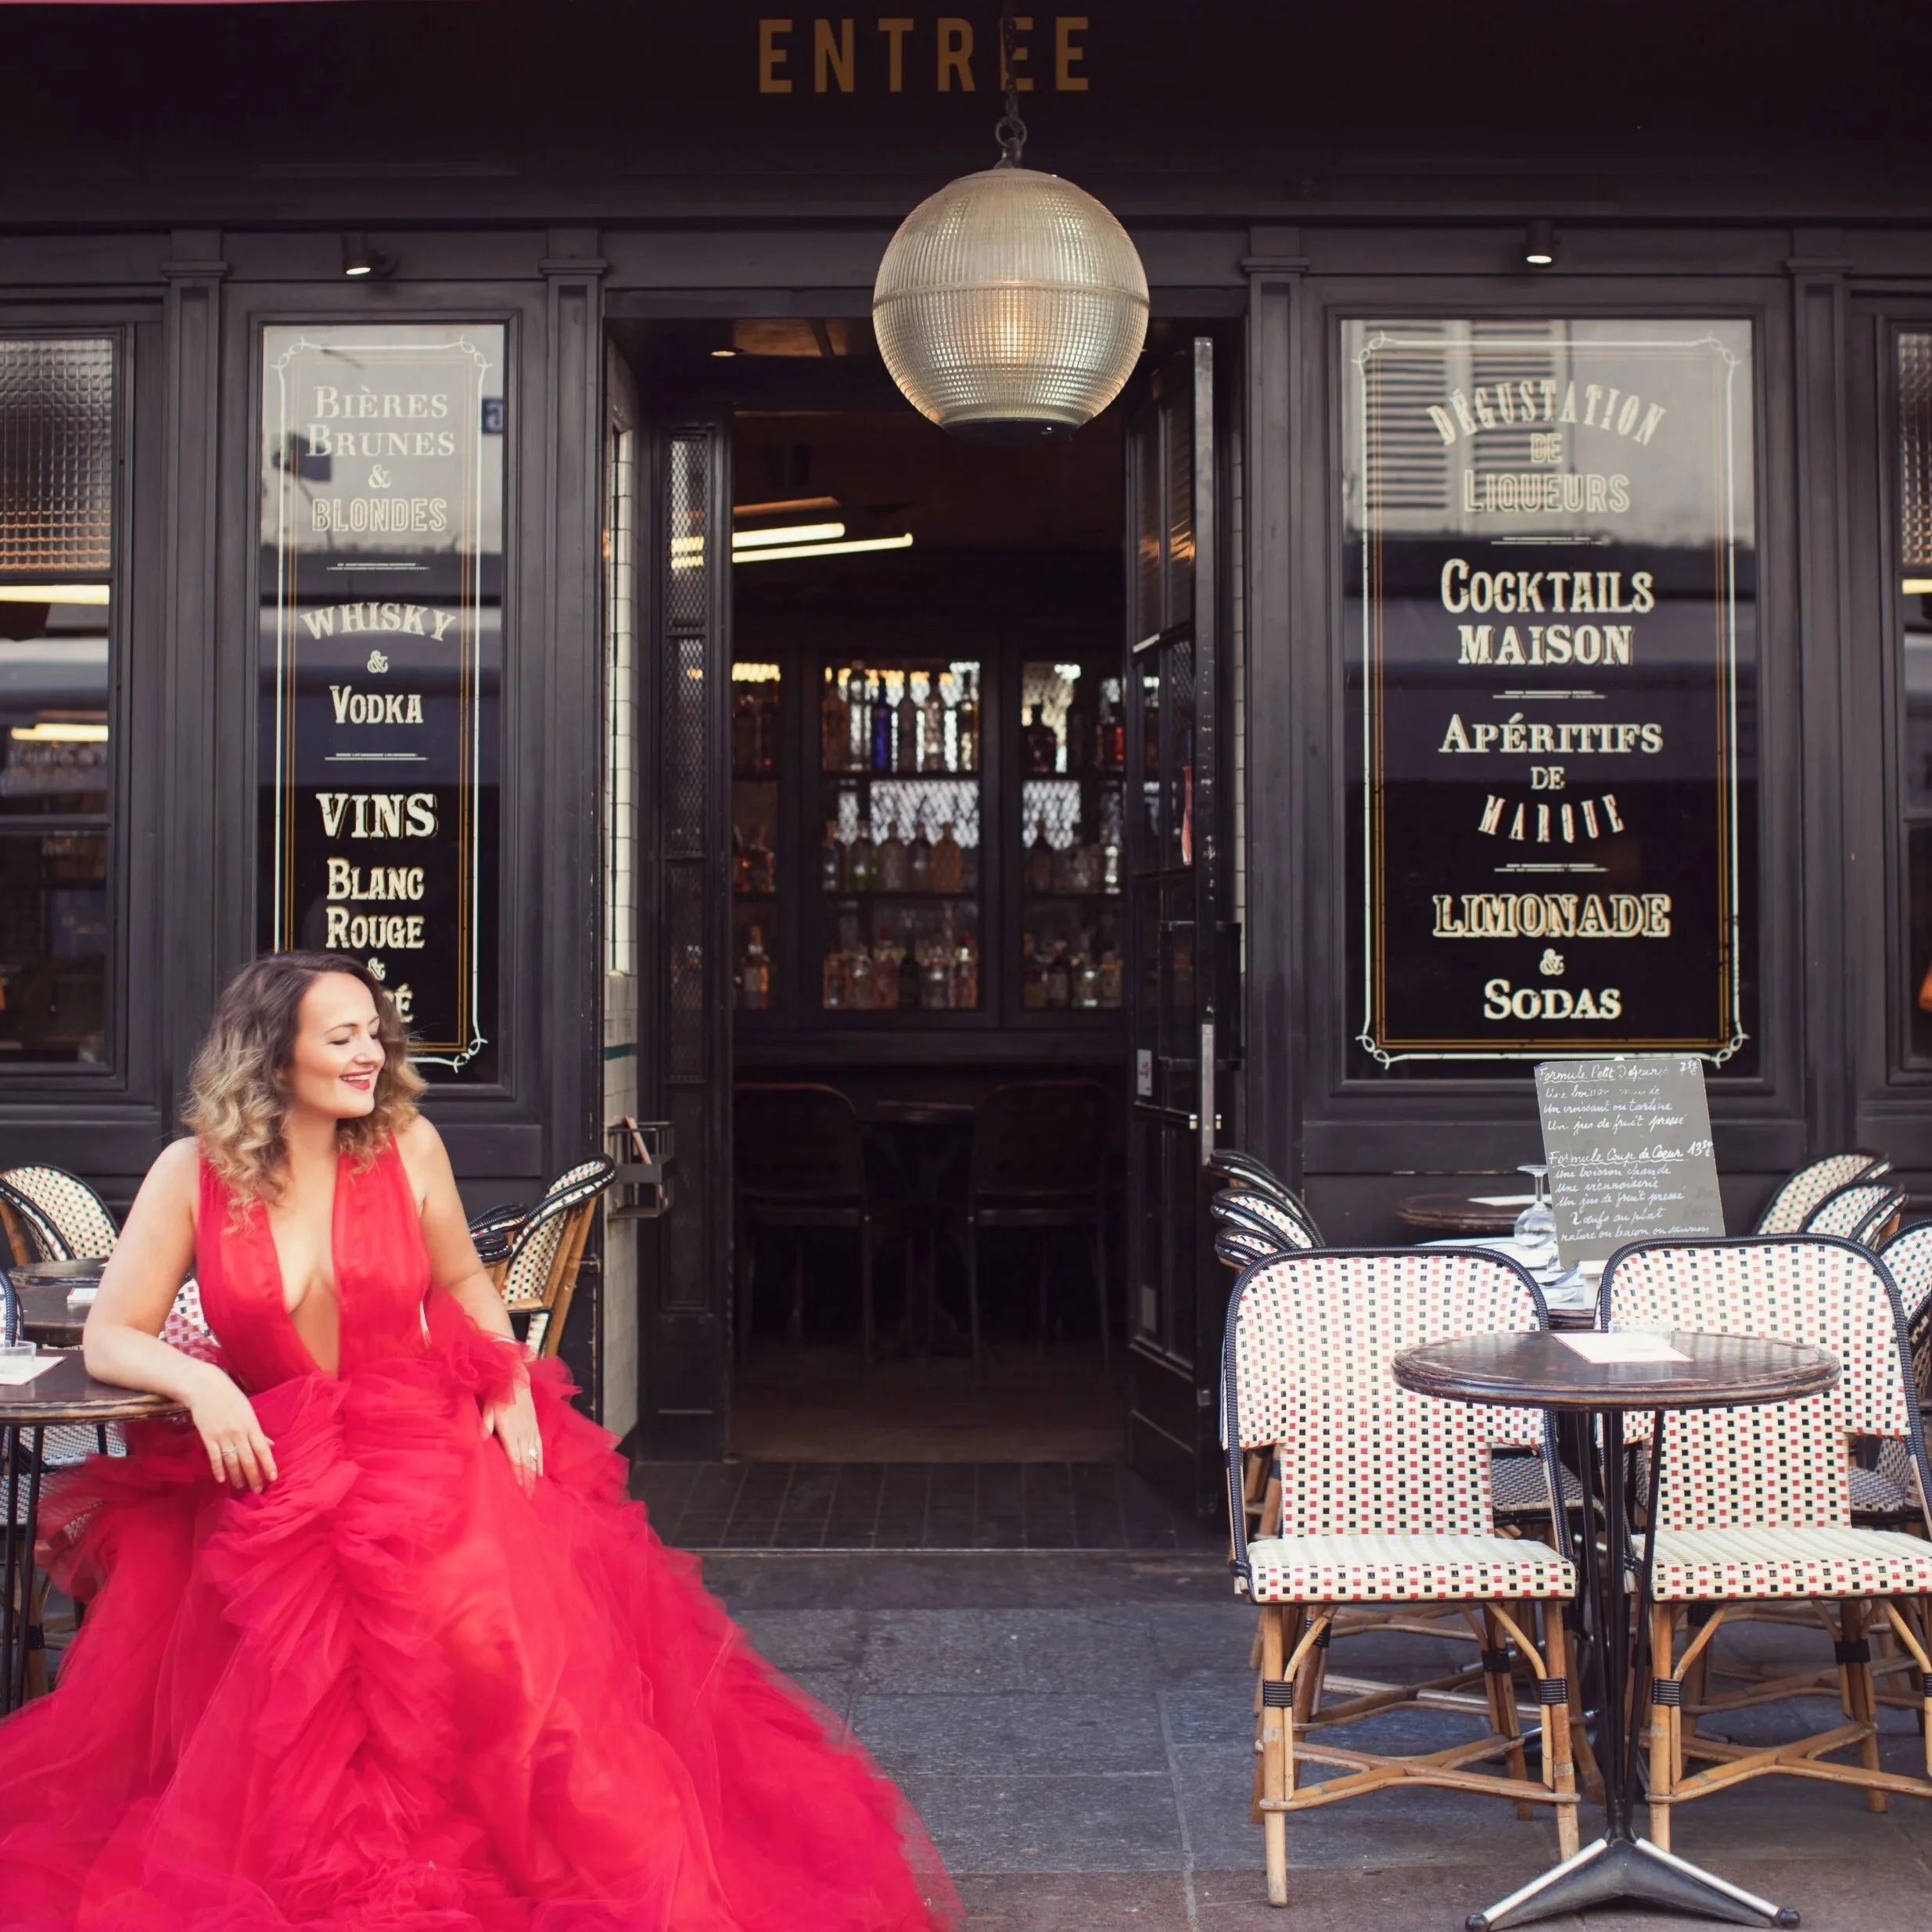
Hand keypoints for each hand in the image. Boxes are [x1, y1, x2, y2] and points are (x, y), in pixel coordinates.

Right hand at [186, 1364, 277, 1492]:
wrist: (206, 1388)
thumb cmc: (231, 1398)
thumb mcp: (249, 1412)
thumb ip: (258, 1431)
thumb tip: (270, 1445)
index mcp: (252, 1425)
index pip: (263, 1450)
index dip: (268, 1465)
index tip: (273, 1478)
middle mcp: (239, 1433)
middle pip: (248, 1460)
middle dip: (254, 1477)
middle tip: (257, 1490)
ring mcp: (223, 1436)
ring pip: (232, 1462)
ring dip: (237, 1477)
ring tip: (241, 1487)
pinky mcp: (208, 1438)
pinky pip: (214, 1458)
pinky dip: (218, 1470)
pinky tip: (222, 1479)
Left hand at [482, 1381, 541, 1494]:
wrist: (517, 1379)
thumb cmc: (499, 1394)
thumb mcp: (488, 1407)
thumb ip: (486, 1423)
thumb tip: (481, 1439)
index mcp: (510, 1431)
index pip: (514, 1457)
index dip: (517, 1473)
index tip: (519, 1489)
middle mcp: (523, 1434)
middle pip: (526, 1461)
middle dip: (527, 1479)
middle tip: (528, 1496)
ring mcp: (531, 1431)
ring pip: (534, 1456)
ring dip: (534, 1473)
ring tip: (534, 1489)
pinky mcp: (535, 1427)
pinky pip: (539, 1447)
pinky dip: (540, 1461)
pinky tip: (540, 1472)